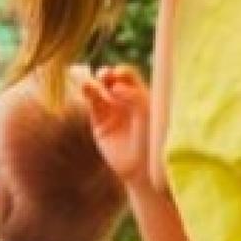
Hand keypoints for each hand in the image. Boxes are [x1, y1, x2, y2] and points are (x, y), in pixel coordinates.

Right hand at [83, 63, 158, 184]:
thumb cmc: (153, 140)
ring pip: (98, 91)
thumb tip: (115, 87)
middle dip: (106, 75)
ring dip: (93, 84)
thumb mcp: (148, 115)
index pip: (129, 76)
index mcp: (141, 95)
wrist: (144, 168)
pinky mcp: (99, 124)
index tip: (119, 75)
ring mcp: (111, 111)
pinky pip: (92, 105)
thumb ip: (134, 98)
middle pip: (111, 80)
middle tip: (105, 76)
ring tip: (90, 85)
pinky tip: (87, 90)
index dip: (122, 72)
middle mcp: (125, 101)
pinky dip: (88, 95)